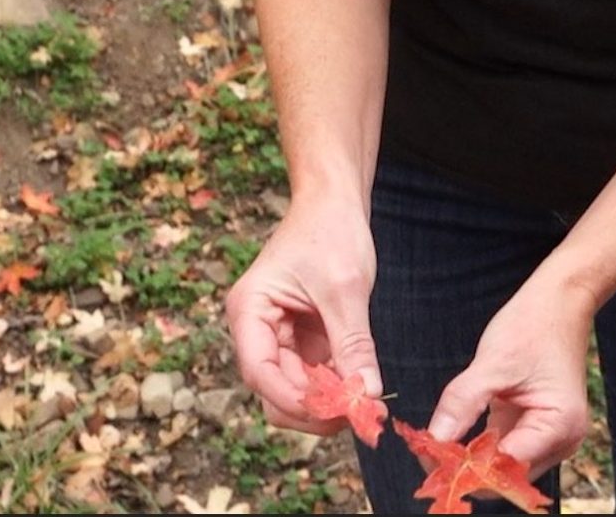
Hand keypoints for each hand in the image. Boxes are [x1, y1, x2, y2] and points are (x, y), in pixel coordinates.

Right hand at [224, 196, 380, 433]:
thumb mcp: (345, 288)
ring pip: (294, 389)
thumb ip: (353, 344)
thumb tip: (367, 394)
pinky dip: (334, 385)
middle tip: (358, 413)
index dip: (294, 399)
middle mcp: (255, 328)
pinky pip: (312, 375)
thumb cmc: (331, 231)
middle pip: (274, 390)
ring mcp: (276, 336)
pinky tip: (360, 384)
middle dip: (312, 406)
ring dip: (325, 400)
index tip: (335, 411)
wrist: (334, 201)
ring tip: (364, 401)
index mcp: (249, 311)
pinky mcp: (299, 338)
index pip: (259, 372)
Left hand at [424, 273, 594, 473]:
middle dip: (469, 469)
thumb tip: (432, 442)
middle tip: (427, 456)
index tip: (430, 459)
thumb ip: (461, 404)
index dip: (468, 467)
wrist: (560, 302)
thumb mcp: (492, 364)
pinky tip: (455, 439)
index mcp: (558, 426)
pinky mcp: (540, 429)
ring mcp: (553, 437)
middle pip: (508, 477)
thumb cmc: (534, 326)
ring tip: (437, 448)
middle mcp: (562, 440)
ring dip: (473, 461)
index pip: (506, 467)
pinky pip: (506, 450)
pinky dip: (481, 448)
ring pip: (505, 469)